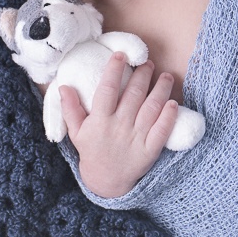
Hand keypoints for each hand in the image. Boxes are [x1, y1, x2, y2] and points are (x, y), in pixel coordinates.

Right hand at [59, 52, 179, 198]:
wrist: (106, 181)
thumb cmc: (92, 150)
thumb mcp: (77, 132)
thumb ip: (70, 109)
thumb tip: (63, 86)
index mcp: (99, 121)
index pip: (107, 90)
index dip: (114, 70)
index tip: (121, 55)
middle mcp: (118, 127)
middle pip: (133, 95)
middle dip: (143, 75)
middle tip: (148, 63)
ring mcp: (136, 139)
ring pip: (151, 109)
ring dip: (160, 90)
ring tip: (166, 75)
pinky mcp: (150, 150)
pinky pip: (161, 131)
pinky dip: (168, 117)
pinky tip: (173, 103)